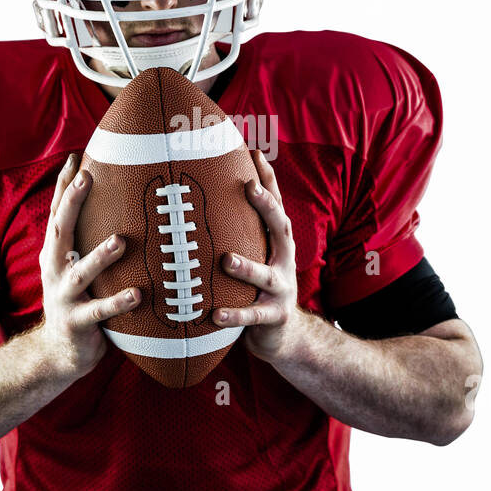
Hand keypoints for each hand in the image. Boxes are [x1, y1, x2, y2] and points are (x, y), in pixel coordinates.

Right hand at [37, 153, 140, 377]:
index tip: (76, 157)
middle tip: (86, 179)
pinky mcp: (77, 323)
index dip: (64, 186)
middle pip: (59, 231)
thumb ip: (89, 243)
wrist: (58, 353)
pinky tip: (138, 295)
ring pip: (80, 273)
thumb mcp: (77, 269)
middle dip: (70, 203)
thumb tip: (120, 207)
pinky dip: (118, 302)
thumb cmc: (78, 302)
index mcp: (55, 254)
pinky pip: (100, 312)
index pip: (57, 213)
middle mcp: (54, 270)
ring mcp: (63, 297)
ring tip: (121, 241)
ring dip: (100, 256)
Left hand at [213, 148, 299, 361]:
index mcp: (278, 246)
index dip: (268, 180)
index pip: (275, 207)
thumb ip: (239, 234)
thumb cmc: (257, 290)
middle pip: (281, 230)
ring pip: (265, 276)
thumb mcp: (255, 258)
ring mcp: (282, 290)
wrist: (283, 336)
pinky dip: (235, 315)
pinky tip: (215, 314)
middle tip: (250, 188)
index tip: (255, 153)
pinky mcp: (274, 318)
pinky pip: (253, 316)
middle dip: (268, 208)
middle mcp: (284, 262)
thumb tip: (206, 198)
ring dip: (246, 267)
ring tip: (226, 260)